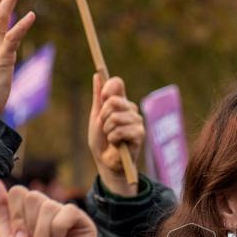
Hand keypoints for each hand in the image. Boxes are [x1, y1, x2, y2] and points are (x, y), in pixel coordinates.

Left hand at [0, 175, 96, 236]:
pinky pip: (67, 212)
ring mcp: (65, 215)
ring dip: (42, 235)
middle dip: (28, 225)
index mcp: (28, 212)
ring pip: (48, 206)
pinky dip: (58, 231)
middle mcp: (47, 211)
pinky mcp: (82, 222)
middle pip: (33, 196)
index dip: (15, 215)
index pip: (18, 192)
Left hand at [89, 73, 143, 196]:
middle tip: (105, 127)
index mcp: (121, 102)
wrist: (106, 161)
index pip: (117, 83)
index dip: (108, 88)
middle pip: (113, 100)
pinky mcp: (140, 134)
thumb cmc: (102, 140)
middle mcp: (131, 109)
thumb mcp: (96, 117)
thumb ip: (98, 97)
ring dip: (107, 130)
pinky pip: (120, 130)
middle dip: (103, 116)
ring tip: (110, 137)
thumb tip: (97, 75)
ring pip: (115, 117)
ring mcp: (137, 121)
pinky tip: (117, 144)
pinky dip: (113, 138)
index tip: (102, 98)